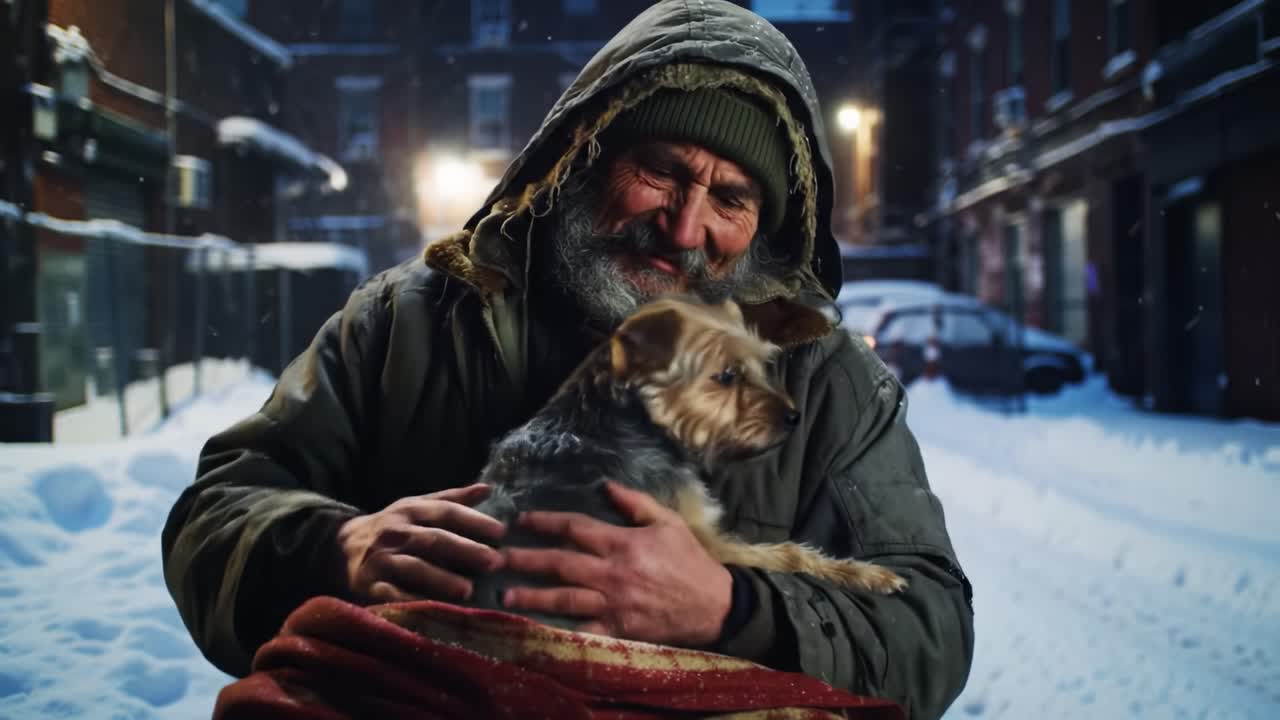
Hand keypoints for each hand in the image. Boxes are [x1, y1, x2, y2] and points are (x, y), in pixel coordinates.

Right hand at [336, 484, 505, 603]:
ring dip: (441, 579)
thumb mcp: (417, 507)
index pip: (446, 512)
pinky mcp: (368, 585)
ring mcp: (381, 559)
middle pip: (434, 540)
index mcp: (411, 510)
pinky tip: (433, 610)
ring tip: (468, 590)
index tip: (501, 532)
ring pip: (413, 568)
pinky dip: (411, 602)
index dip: (473, 520)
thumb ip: (451, 499)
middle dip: (465, 550)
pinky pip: (391, 595)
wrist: (339, 547)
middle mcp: (396, 532)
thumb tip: (488, 488)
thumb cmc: (392, 527)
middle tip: (494, 562)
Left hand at [500, 481, 732, 647]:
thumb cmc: (690, 560)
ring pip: (564, 598)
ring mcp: (614, 604)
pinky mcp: (619, 629)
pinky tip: (537, 629)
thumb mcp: (668, 522)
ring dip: (533, 595)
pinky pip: (584, 631)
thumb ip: (635, 503)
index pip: (574, 528)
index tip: (521, 520)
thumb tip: (605, 484)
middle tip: (497, 556)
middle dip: (526, 558)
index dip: (544, 522)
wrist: (715, 605)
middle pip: (560, 562)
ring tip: (506, 593)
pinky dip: (560, 632)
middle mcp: (613, 572)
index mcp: (623, 543)